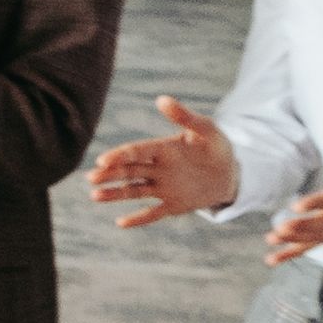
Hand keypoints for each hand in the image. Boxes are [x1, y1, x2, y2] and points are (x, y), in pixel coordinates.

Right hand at [91, 94, 241, 226]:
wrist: (231, 173)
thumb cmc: (217, 147)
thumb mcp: (207, 130)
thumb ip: (185, 117)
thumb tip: (161, 99)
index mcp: (162, 149)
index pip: (136, 152)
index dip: (119, 156)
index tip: (103, 161)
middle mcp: (158, 168)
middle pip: (129, 171)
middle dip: (110, 174)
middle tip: (92, 178)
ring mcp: (163, 188)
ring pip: (134, 191)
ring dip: (115, 193)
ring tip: (95, 196)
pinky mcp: (173, 205)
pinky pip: (153, 213)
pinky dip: (138, 218)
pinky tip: (121, 223)